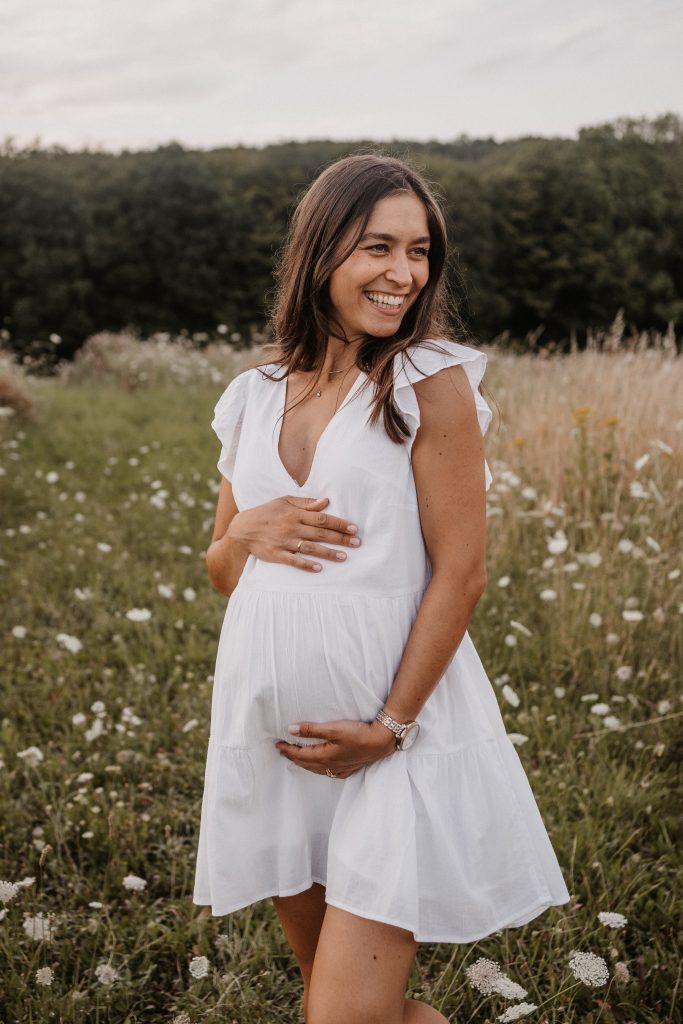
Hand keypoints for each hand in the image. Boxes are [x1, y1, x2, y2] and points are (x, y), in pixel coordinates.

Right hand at [228, 495, 361, 572]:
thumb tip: (326, 501)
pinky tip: (319, 568)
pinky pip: (294, 561)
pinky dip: (306, 565)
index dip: (339, 523)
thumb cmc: (266, 513)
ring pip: (310, 548)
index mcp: (294, 514)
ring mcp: (284, 542)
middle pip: (320, 533)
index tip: (353, 528)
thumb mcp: (284, 501)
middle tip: (357, 543)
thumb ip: (305, 503)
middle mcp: (291, 528)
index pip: (321, 518)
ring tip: (344, 557)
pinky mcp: (277, 555)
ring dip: (328, 553)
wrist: (242, 529)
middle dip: (340, 538)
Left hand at [275, 718, 396, 778]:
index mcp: (323, 756)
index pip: (299, 754)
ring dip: (304, 763)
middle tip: (283, 750)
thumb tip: (291, 729)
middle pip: (305, 763)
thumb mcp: (333, 728)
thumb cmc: (357, 734)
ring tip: (296, 757)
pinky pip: (327, 772)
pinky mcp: (348, 769)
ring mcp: (339, 769)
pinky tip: (320, 767)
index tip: (277, 744)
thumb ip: (311, 729)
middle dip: (292, 757)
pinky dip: (318, 768)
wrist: (380, 742)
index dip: (287, 749)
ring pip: (315, 769)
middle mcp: (329, 766)